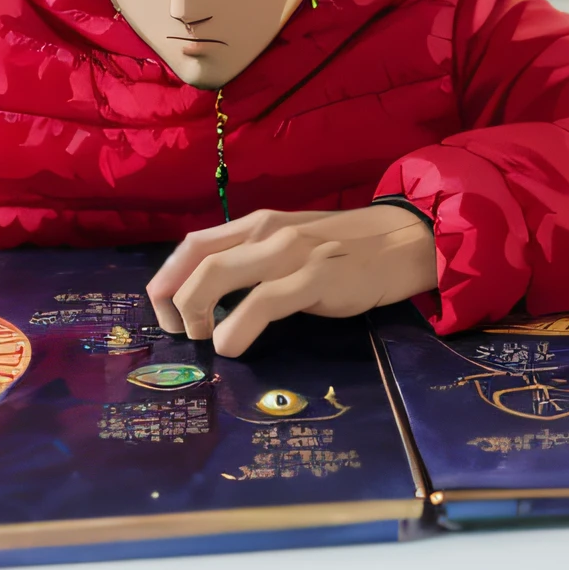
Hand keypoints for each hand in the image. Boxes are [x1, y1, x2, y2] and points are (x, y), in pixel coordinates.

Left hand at [147, 205, 437, 357]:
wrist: (403, 241)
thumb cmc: (343, 250)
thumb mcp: (290, 246)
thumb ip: (253, 261)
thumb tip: (210, 299)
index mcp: (256, 224)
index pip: (192, 245)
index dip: (166, 281)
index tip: (166, 316)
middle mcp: (266, 232)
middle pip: (197, 262)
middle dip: (175, 303)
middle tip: (184, 334)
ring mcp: (290, 253)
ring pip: (217, 276)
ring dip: (197, 314)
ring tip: (207, 340)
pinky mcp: (315, 277)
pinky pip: (261, 302)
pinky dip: (235, 328)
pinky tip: (232, 346)